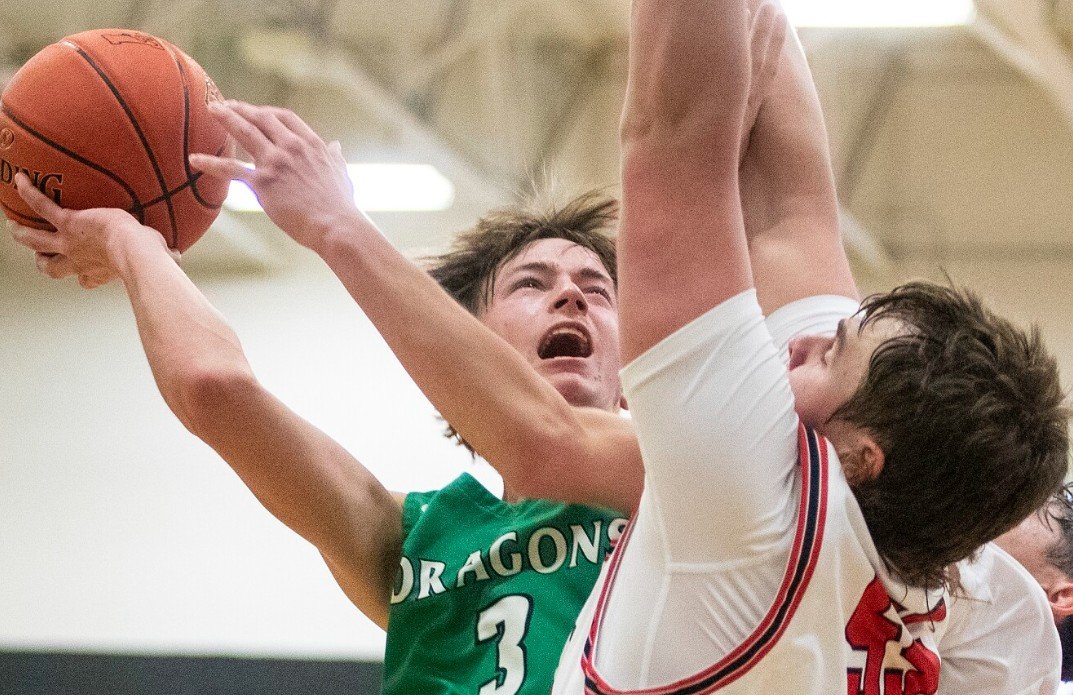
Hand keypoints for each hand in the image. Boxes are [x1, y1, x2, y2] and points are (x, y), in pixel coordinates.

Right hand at [7, 172, 177, 287]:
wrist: (135, 251)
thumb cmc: (149, 257)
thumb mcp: (155, 257)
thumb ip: (164, 257)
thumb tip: (178, 259)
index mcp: (101, 271)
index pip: (86, 280)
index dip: (84, 278)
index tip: (86, 276)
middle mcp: (81, 261)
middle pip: (52, 268)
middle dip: (43, 262)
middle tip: (36, 255)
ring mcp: (69, 243)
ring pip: (36, 241)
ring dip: (25, 233)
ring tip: (14, 225)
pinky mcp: (68, 223)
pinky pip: (42, 206)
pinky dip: (30, 193)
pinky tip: (22, 179)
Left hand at [189, 100, 360, 250]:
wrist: (336, 225)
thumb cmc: (341, 205)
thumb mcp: (341, 173)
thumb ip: (335, 157)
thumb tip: (337, 146)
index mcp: (312, 144)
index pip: (285, 117)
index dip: (267, 112)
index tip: (255, 111)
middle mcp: (292, 147)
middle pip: (262, 118)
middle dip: (241, 108)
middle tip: (225, 105)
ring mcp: (276, 162)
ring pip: (245, 132)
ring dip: (226, 117)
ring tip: (211, 109)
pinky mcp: (263, 183)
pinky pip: (231, 169)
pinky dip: (211, 162)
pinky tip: (194, 159)